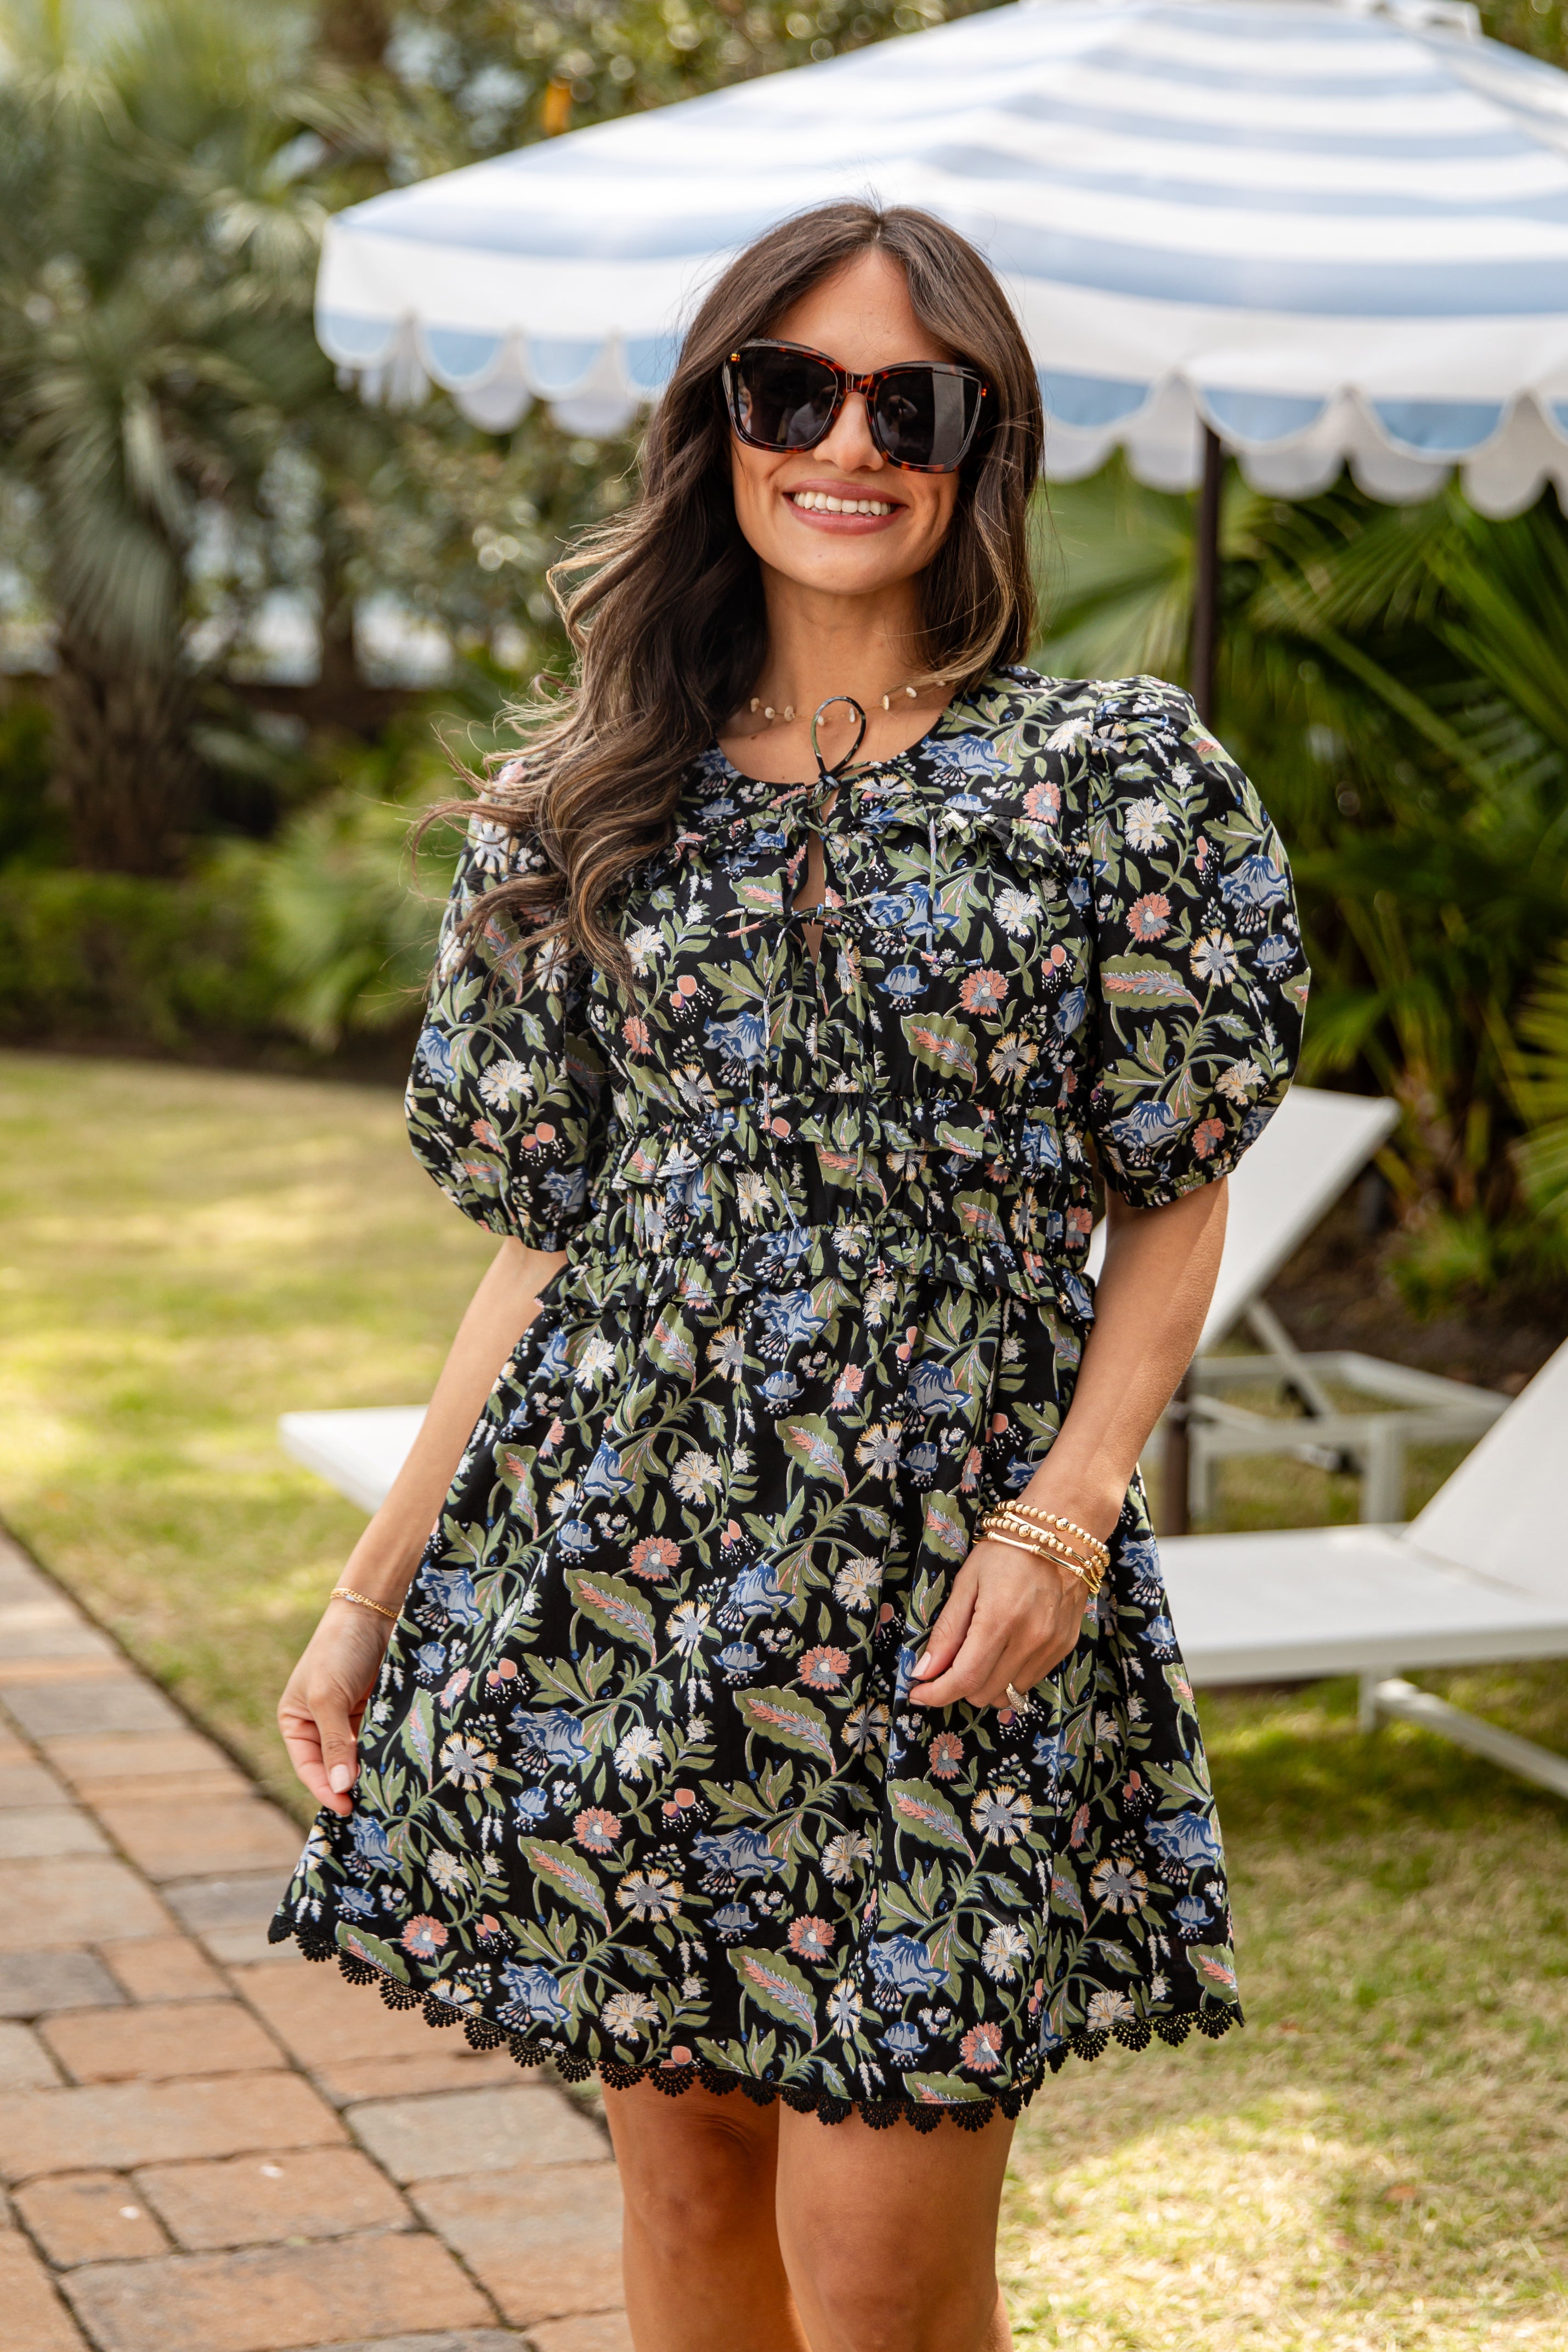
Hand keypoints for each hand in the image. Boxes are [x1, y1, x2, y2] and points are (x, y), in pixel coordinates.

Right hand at [278, 1601, 394, 1817]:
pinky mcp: (376, 1712)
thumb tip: (340, 1787)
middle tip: (373, 1808)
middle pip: (335, 1766)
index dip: (325, 1789)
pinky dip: (387, 1754)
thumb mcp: (328, 1698)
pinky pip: (380, 1741)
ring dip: (371, 1772)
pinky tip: (399, 1767)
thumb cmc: (338, 1651)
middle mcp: (321, 1724)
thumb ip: (335, 1743)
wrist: (374, 1612)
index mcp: (296, 1722)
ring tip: (387, 1793)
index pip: (309, 1767)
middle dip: (350, 1785)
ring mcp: (350, 1719)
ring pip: (360, 1757)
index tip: (347, 1808)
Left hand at [908, 1538, 1088, 1711]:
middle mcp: (1030, 1639)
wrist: (1060, 1535)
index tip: (918, 1693)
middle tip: (945, 1667)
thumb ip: (947, 1631)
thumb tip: (924, 1672)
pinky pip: (1029, 1681)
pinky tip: (1002, 1651)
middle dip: (957, 1687)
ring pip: (1007, 1695)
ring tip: (976, 1656)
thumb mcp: (966, 1582)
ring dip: (984, 1685)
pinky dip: (1008, 1677)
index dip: (938, 1693)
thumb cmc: (1006, 1550)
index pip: (965, 1678)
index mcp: (999, 1619)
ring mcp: (1051, 1646)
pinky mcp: (1064, 1647)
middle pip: (984, 1693)